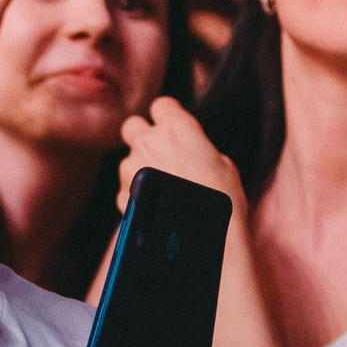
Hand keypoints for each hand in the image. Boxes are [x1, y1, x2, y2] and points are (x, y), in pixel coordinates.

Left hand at [118, 98, 247, 213]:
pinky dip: (136, 195)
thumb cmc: (221, 202)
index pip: (162, 105)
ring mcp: (131, 169)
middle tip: (160, 153)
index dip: (168, 116)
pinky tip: (156, 209)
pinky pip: (125, 187)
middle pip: (133, 126)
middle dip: (142, 135)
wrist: (201, 241)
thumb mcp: (223, 165)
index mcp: (177, 129)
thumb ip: (199, 149)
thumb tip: (191, 151)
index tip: (174, 128)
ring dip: (139, 169)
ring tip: (164, 191)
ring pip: (128, 159)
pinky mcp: (123, 195)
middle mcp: (148, 142)